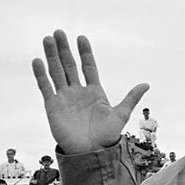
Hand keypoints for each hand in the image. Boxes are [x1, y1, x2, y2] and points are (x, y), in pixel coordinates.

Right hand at [32, 30, 148, 153]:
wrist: (91, 153)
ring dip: (51, 56)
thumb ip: (131, 98)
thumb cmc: (107, 136)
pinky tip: (37, 60)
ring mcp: (64, 98)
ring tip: (48, 39)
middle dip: (64, 49)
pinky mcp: (52, 106)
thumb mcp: (121, 114)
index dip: (85, 52)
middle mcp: (78, 91)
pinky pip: (45, 87)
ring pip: (56, 72)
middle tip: (59, 32)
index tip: (81, 37)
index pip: (88, 67)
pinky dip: (41, 74)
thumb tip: (146, 84)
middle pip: (70, 65)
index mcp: (95, 91)